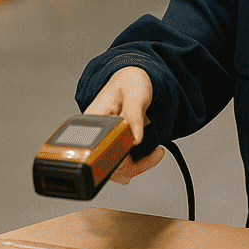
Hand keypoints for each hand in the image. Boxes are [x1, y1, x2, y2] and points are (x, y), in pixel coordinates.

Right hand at [83, 65, 165, 184]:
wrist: (133, 79)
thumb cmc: (129, 82)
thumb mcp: (134, 93)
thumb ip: (134, 114)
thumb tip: (135, 138)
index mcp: (93, 118)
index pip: (96, 148)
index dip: (114, 157)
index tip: (135, 150)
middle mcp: (95, 133)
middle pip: (104, 164)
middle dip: (131, 166)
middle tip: (154, 153)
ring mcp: (104, 141)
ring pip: (115, 168)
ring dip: (137, 166)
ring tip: (155, 153)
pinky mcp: (114, 145)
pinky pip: (122, 164)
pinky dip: (138, 164)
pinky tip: (150, 153)